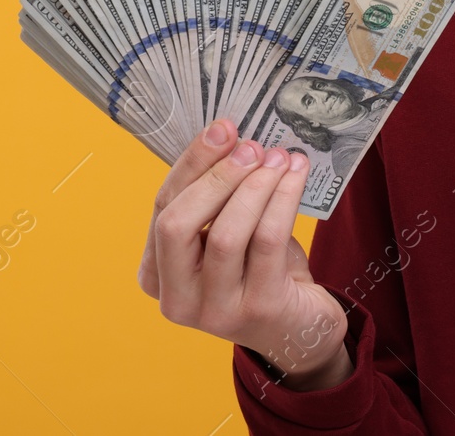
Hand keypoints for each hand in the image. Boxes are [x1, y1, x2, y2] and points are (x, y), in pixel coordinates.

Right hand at [140, 119, 352, 388]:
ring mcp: (214, 310)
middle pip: (178, 224)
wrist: (298, 326)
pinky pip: (268, 242)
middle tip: (253, 146)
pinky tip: (296, 176)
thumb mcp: (227, 232)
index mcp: (156, 273)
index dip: (191, 164)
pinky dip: (283, 200)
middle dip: (217, 176)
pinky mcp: (258, 308)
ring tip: (281, 158)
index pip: (162, 207)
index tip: (222, 128)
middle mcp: (175, 298)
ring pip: (226, 233)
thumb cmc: (258, 270)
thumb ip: (218, 196)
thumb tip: (231, 136)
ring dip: (256, 186)